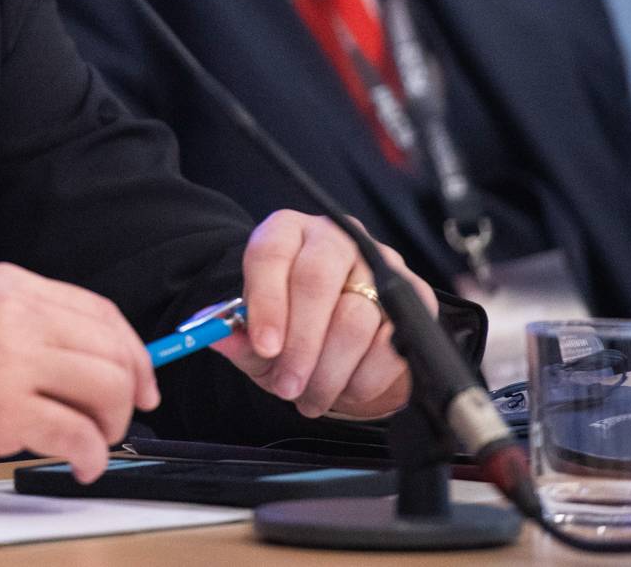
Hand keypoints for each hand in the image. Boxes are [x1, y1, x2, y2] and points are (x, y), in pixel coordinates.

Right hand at [0, 263, 158, 481]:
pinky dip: (92, 455)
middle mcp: (17, 316)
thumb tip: (103, 358)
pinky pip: (78, 434)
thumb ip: (34, 325)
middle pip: (111, 350)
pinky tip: (81, 462)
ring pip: (106, 388)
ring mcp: (13, 362)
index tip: (144, 378)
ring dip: (111, 423)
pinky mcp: (7, 410)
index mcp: (12, 286)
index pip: (100, 311)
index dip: (133, 350)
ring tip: (92, 438)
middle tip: (117, 417)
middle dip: (128, 392)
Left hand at [211, 211, 436, 419]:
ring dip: (330, 370)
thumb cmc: (290, 322)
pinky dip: (365, 377)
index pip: (271, 256)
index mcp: (286, 232)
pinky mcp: (414, 295)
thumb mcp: (256, 329)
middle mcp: (333, 238)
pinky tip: (345, 389)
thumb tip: (216, 338)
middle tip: (288, 386)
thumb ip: (237, 335)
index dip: (267, 304)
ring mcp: (378, 263)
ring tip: (310, 398)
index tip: (265, 347)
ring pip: (356, 318)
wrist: (339, 326)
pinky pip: (392, 343)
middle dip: (301, 344)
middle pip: (316, 282)